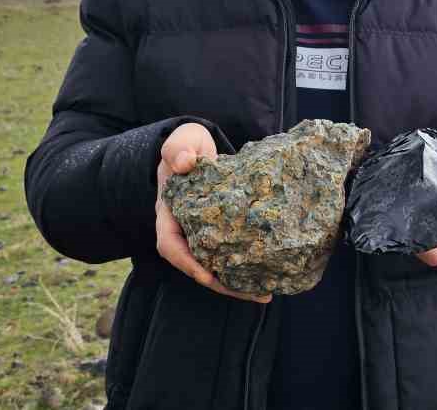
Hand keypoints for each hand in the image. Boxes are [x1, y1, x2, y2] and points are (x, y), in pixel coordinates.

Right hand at [156, 123, 271, 302]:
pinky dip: (244, 267)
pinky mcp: (220, 231)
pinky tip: (267, 275)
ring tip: (266, 294)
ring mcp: (201, 233)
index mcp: (169, 212)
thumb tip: (184, 164)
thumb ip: (178, 149)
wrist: (195, 148)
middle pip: (196, 266)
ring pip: (214, 265)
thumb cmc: (185, 146)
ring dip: (236, 283)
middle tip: (255, 294)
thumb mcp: (180, 141)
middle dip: (221, 284)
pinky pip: (228, 254)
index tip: (207, 276)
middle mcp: (183, 229)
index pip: (170, 245)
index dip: (187, 263)